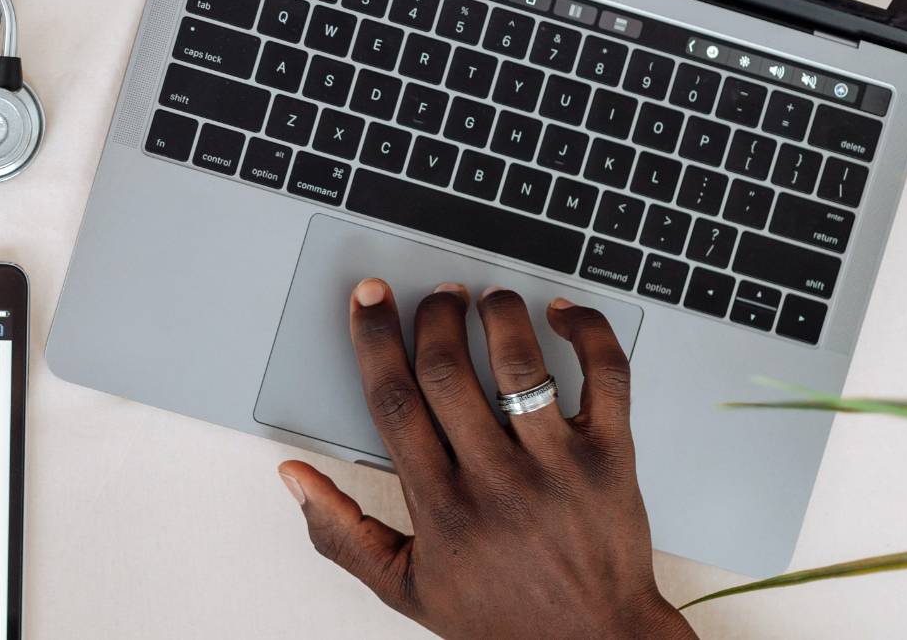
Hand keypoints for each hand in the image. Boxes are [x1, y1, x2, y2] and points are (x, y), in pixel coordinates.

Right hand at [278, 280, 694, 638]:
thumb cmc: (501, 615)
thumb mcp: (403, 586)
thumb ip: (340, 532)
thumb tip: (294, 476)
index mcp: (440, 507)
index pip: (394, 401)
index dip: (374, 340)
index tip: (368, 301)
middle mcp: (496, 481)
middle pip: (448, 371)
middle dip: (433, 317)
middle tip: (434, 297)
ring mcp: (558, 467)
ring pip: (520, 363)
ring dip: (498, 314)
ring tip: (486, 299)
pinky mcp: (612, 458)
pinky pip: (605, 376)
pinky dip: (586, 332)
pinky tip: (562, 316)